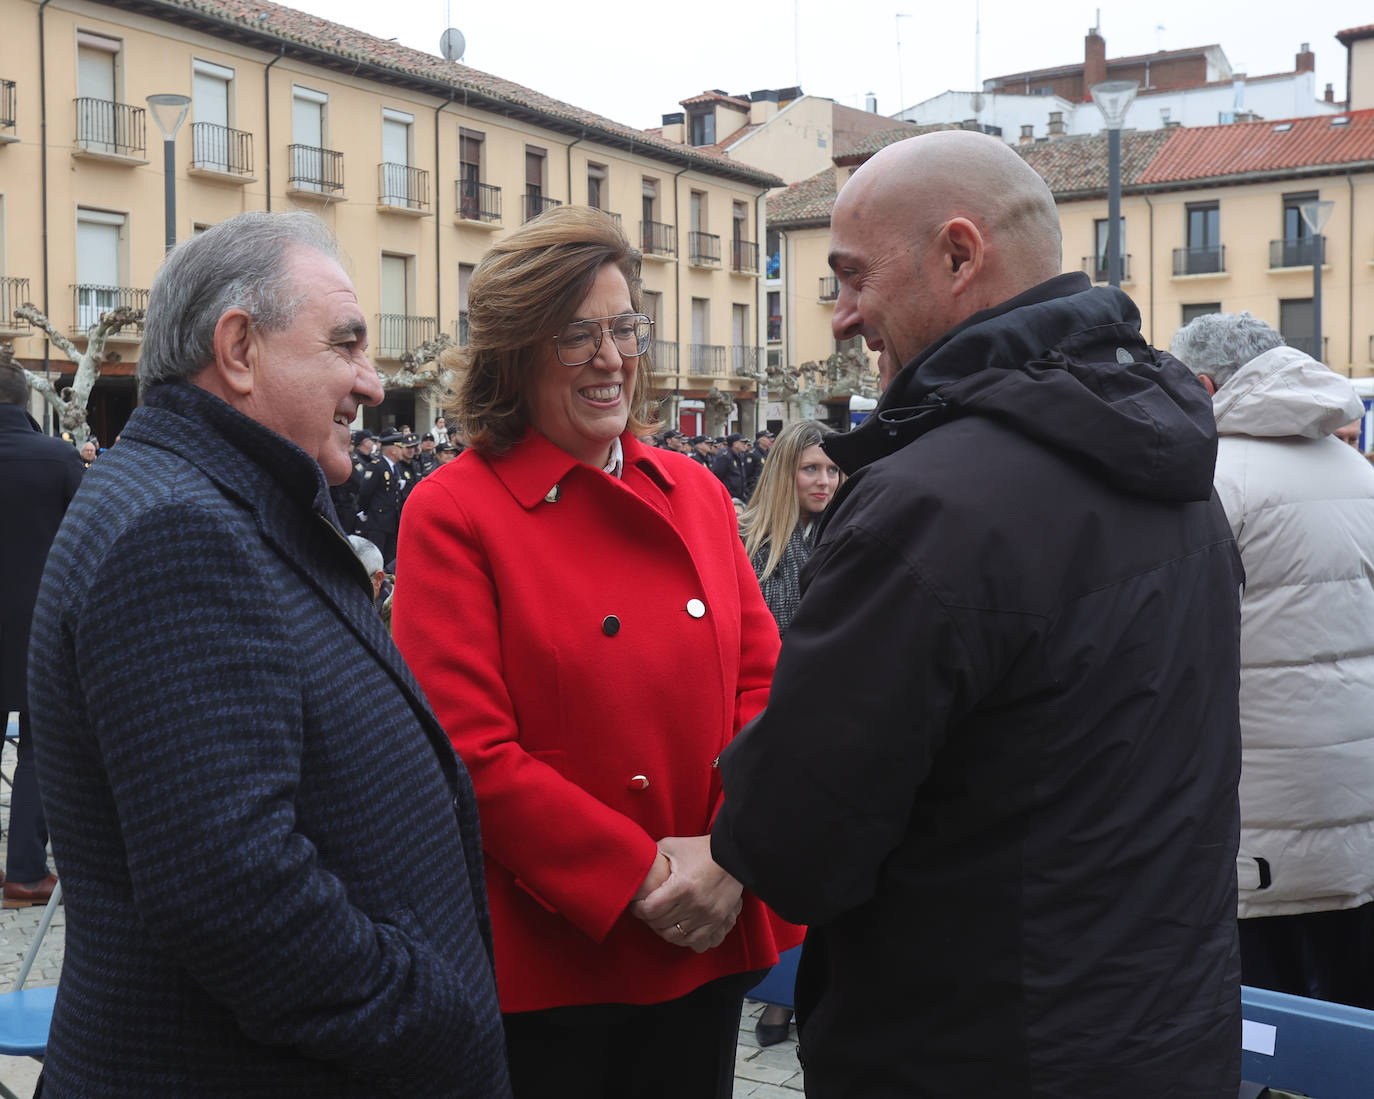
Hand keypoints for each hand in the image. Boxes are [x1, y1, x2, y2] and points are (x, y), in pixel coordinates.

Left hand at [630, 835, 743, 952]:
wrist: (734, 854)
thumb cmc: (701, 849)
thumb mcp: (672, 846)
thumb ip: (653, 856)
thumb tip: (635, 864)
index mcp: (682, 886)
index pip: (650, 909)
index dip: (638, 909)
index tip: (637, 903)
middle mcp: (695, 904)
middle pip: (660, 925)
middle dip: (649, 919)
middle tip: (647, 911)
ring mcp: (708, 915)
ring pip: (676, 937)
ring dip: (665, 930)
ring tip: (662, 920)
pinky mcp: (719, 921)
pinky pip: (697, 943)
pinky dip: (685, 939)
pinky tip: (680, 928)